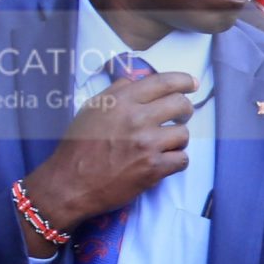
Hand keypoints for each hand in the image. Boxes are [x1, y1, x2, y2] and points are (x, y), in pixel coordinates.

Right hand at [20, 69, 197, 248]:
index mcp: (121, 101)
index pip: (163, 82)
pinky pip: (182, 159)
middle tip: (179, 117)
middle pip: (181, 105)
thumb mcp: (91, 109)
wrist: (71, 183)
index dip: (183, 81)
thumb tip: (136, 80)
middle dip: (184, 110)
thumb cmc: (78, 146)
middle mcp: (137, 118)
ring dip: (177, 140)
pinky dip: (175, 161)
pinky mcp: (154, 168)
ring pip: (184, 134)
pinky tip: (162, 162)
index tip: (192, 83)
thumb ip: (116, 92)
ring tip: (163, 145)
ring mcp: (147, 144)